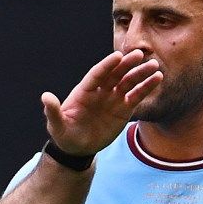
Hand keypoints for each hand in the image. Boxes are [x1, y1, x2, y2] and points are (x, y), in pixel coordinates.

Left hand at [42, 49, 163, 156]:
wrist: (78, 148)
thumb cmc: (65, 134)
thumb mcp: (57, 126)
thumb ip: (53, 111)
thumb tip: (45, 96)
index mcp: (84, 91)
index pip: (97, 74)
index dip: (107, 65)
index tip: (118, 56)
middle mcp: (100, 91)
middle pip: (115, 74)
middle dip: (127, 65)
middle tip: (140, 55)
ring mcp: (113, 98)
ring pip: (128, 82)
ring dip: (141, 73)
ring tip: (154, 67)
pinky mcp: (124, 108)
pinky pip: (136, 95)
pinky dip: (146, 87)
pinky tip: (157, 78)